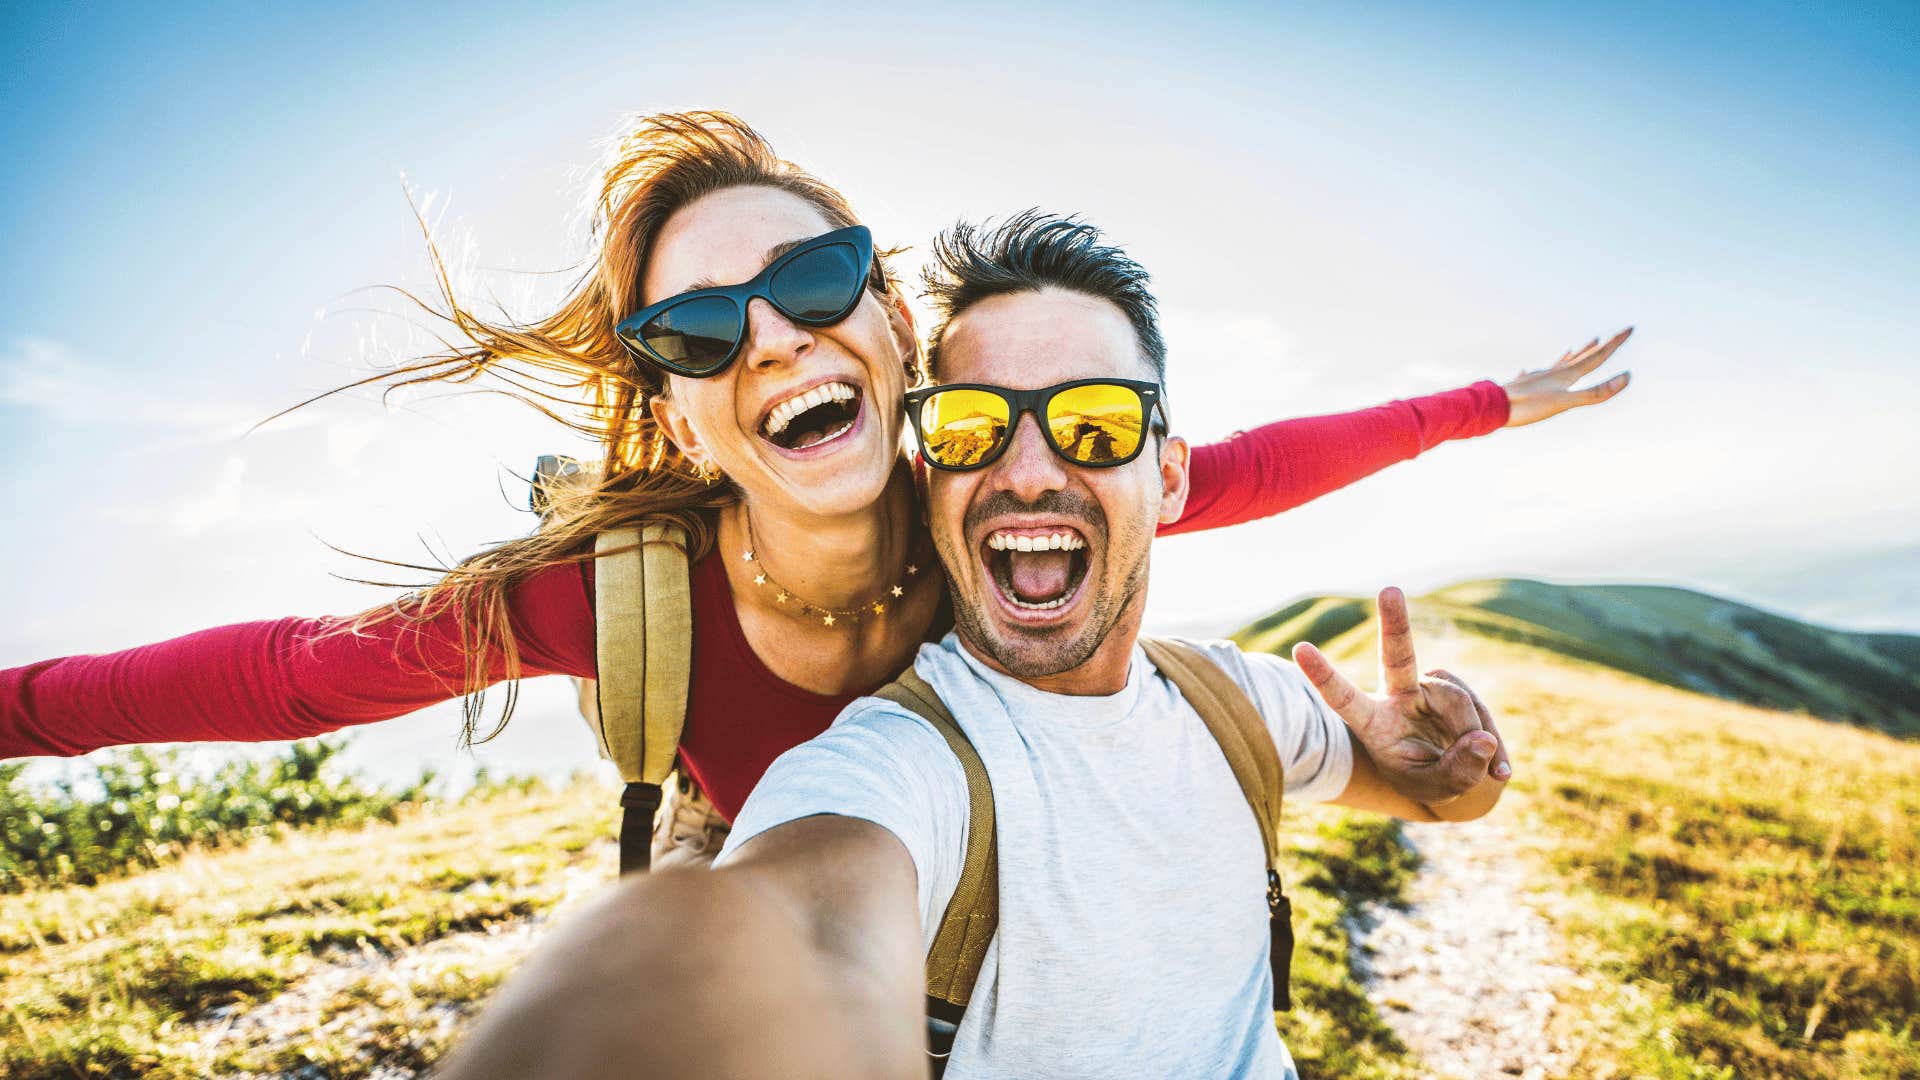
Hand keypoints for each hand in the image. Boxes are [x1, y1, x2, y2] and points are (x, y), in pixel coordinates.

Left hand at [1292, 587, 1510, 805]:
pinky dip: (1492, 743)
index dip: (1324, 675)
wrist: (1453, 778)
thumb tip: (1482, 740)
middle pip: (1397, 657)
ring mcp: (1428, 688)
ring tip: (1478, 772)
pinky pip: (1479, 709)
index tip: (1299, 648)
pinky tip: (1500, 770)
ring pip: (1459, 702)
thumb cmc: (1427, 781)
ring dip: (1474, 740)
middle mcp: (1397, 696)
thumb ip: (1456, 771)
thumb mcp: (1434, 789)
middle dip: (1395, 623)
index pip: (1344, 698)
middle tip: (1390, 590)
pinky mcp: (1454, 687)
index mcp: (1373, 723)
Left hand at [1502, 327, 1633, 427]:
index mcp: (1566, 375)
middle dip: (1600, 346)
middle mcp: (1553, 373)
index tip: (1629, 328)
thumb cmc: (1528, 407)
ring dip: (1573, 355)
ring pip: (1559, 364)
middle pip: (1581, 357)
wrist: (1490, 407)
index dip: (1615, 343)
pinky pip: (1534, 375)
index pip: (1596, 356)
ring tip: (1579, 346)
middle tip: (1612, 334)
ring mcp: (1536, 379)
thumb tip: (1627, 377)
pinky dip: (1538, 371)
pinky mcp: (1521, 387)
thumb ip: (1595, 392)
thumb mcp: (1566, 402)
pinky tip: (1527, 371)